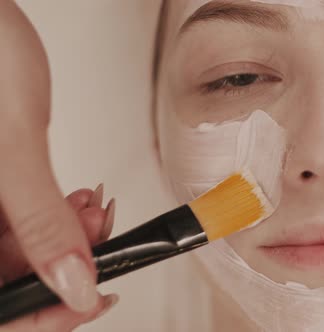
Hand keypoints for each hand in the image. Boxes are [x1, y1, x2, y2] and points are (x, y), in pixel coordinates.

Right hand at [0, 0, 106, 324]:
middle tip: (101, 241)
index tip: (92, 300)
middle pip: (10, 280)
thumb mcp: (11, 147)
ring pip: (20, 251)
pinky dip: (58, 214)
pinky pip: (23, 220)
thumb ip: (41, 224)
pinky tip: (79, 199)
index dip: (41, 316)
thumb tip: (76, 289)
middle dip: (64, 264)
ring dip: (68, 238)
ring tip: (94, 212)